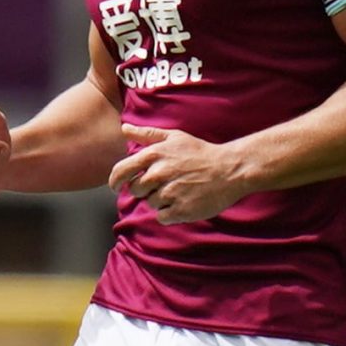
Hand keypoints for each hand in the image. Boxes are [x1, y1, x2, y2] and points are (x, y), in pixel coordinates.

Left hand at [108, 123, 251, 223]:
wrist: (230, 170)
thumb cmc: (201, 152)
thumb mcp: (175, 137)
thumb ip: (147, 134)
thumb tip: (124, 128)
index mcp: (154, 155)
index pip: (121, 171)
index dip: (115, 180)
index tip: (116, 185)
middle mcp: (159, 174)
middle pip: (135, 190)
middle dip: (145, 189)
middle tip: (164, 184)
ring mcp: (169, 193)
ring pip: (151, 203)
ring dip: (160, 200)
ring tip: (179, 190)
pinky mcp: (181, 211)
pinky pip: (162, 217)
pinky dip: (170, 213)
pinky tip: (183, 202)